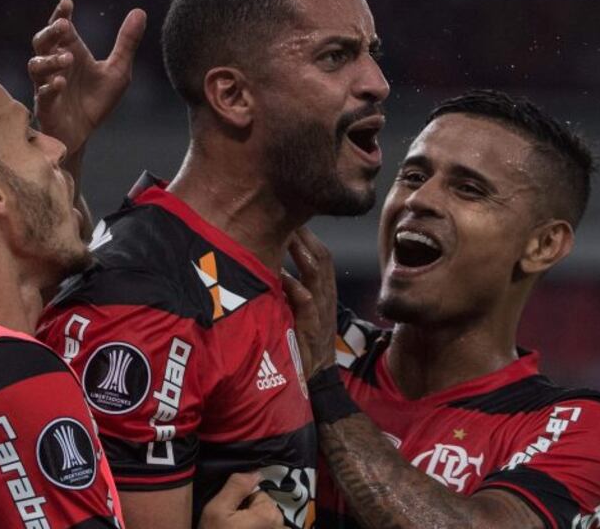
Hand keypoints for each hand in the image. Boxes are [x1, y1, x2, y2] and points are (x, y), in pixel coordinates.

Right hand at [28, 0, 146, 154]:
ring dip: (50, 60)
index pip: (61, 29)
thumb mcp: (118, 70)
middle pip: (41, 42)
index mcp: (69, 53)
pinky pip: (42, 95)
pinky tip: (60, 83)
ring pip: (36, 66)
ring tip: (67, 58)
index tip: (67, 2)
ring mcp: (47, 85)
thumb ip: (126, 43)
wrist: (86, 133)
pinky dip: (50, 88)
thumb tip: (140, 11)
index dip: (60, 14)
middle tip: (62, 24)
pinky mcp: (46, 107)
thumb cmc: (96, 100)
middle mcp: (54, 66)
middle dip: (50, 32)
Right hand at [199, 472, 283, 528]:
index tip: (231, 515)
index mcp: (269, 515)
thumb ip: (236, 487)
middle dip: (250, 515)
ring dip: (253, 527)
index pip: (259, 495)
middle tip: (231, 527)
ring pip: (265, 524)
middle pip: (264, 510)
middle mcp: (279, 528)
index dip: (243, 502)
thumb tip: (255, 471)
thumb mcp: (216, 510)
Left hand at [282, 227, 336, 378]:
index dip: (308, 235)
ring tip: (288, 235)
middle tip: (288, 215)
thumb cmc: (303, 348)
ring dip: (303, 254)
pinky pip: (307, 305)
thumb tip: (274, 270)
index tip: (292, 216)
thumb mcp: (300, 314)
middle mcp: (325, 300)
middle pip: (321, 259)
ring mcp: (320, 315)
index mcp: (323, 294)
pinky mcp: (312, 331)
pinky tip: (283, 278)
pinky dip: (296, 289)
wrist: (316, 384)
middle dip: (306, 236)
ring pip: (318, 276)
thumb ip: (290, 292)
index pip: (320, 256)